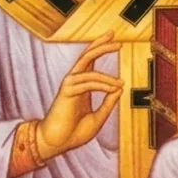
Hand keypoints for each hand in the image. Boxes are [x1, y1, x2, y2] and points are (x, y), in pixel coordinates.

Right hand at [36, 31, 122, 160]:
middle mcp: (75, 82)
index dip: (101, 49)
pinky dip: (101, 85)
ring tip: (121, 82)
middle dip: (100, 44)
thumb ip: (108, 104)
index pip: (91, 62)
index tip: (116, 43)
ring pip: (87, 67)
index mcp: (82, 86)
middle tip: (113, 34)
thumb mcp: (97, 118)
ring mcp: (69, 85)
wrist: (57, 144)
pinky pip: (87, 82)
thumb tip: (119, 89)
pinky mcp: (66, 91)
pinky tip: (112, 89)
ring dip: (106, 75)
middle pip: (87, 56)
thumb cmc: (74, 133)